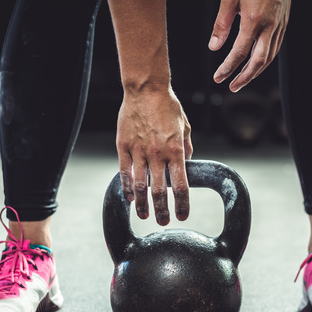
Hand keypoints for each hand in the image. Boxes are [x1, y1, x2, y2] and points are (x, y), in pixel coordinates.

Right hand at [116, 88, 192, 225]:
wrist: (146, 89)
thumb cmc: (168, 106)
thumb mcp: (185, 127)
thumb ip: (187, 148)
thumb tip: (187, 165)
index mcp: (176, 150)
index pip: (180, 186)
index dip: (182, 204)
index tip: (182, 216)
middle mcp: (158, 154)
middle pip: (159, 191)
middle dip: (162, 210)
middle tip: (162, 222)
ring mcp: (139, 151)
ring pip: (140, 185)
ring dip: (142, 204)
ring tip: (144, 215)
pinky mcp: (123, 146)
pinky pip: (125, 172)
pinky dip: (127, 187)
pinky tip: (129, 197)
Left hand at [209, 0, 291, 91]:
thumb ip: (221, 25)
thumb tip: (213, 47)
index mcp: (252, 20)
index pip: (240, 52)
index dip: (228, 67)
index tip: (218, 77)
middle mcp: (268, 28)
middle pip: (258, 62)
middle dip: (245, 78)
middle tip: (232, 87)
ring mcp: (278, 29)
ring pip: (268, 59)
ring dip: (254, 73)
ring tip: (241, 81)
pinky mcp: (282, 28)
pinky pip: (273, 50)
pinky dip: (263, 62)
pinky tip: (254, 66)